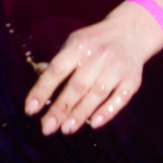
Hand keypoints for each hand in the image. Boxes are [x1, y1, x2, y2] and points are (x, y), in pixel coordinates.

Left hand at [24, 3, 162, 135]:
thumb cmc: (95, 42)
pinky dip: (107, 112)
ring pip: (97, 94)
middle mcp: (99, 55)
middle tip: (47, 127)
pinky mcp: (132, 80)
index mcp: (79, 45)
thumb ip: (58, 63)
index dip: (42, 89)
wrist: (131, 32)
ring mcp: (117, 68)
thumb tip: (38, 82)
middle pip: (77, 86)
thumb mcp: (74, 44)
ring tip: (66, 129)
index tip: (30, 109)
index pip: (57, 69)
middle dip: (60, 108)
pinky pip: (120, 98)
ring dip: (80, 113)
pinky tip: (94, 123)